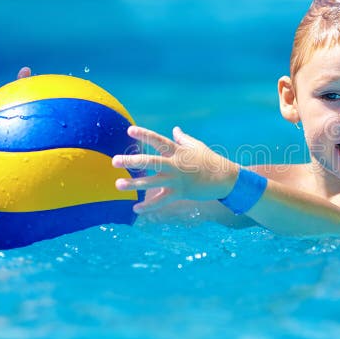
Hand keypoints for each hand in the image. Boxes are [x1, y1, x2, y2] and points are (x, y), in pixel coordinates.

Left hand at [112, 126, 238, 211]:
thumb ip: (183, 138)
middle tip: (114, 161)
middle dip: (132, 161)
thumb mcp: (197, 146)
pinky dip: (148, 206)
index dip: (144, 135)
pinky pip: (161, 201)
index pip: (158, 141)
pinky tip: (135, 209)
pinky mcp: (179, 193)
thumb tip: (175, 129)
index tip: (129, 131)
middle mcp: (175, 165)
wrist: (225, 179)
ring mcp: (177, 181)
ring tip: (118, 185)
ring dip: (134, 184)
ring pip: (152, 183)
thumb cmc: (210, 160)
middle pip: (150, 162)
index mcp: (178, 151)